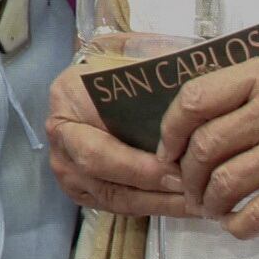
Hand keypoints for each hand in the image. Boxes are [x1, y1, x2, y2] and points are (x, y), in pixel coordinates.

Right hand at [44, 54, 197, 218]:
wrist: (99, 78)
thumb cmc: (119, 64)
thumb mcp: (130, 51)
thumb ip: (153, 60)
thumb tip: (190, 77)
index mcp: (67, 99)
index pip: (99, 147)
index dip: (138, 165)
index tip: (177, 167)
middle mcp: (60, 138)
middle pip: (105, 178)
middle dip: (152, 188)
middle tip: (193, 192)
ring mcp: (68, 168)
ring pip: (115, 198)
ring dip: (159, 204)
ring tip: (199, 204)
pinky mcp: (83, 188)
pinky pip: (120, 205)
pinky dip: (154, 206)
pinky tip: (185, 205)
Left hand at [162, 54, 258, 237]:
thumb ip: (247, 89)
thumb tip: (194, 119)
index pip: (195, 99)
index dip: (171, 130)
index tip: (169, 150)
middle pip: (204, 145)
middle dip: (187, 174)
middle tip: (190, 186)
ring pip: (224, 181)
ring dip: (208, 202)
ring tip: (213, 206)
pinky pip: (257, 212)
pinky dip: (237, 225)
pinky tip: (237, 223)